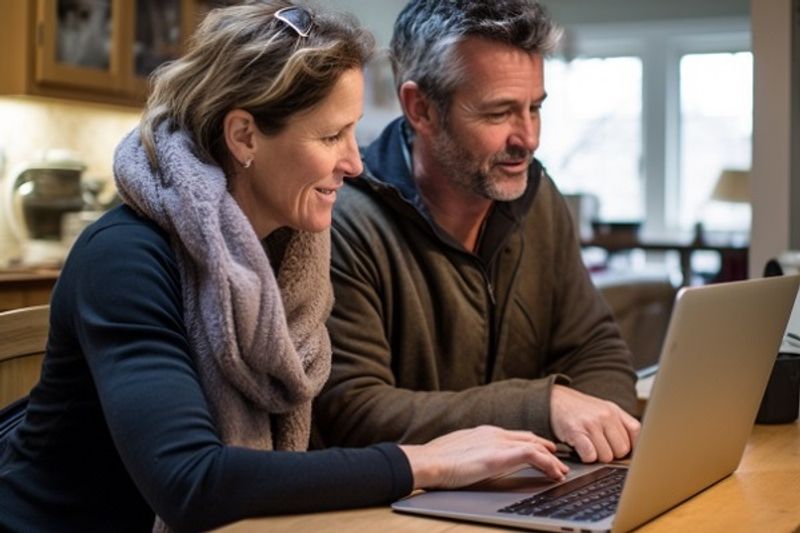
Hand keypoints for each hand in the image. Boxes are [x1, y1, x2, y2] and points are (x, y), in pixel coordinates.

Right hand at [399, 425, 568, 489]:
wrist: (428, 461)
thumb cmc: (436, 460)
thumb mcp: (457, 451)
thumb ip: (471, 452)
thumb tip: (474, 460)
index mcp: (483, 432)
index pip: (514, 435)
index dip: (530, 443)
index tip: (540, 451)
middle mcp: (494, 433)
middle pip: (528, 437)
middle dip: (545, 448)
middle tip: (557, 460)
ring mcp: (498, 442)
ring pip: (535, 445)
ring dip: (551, 459)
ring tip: (560, 470)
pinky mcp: (501, 455)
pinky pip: (533, 456)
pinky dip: (548, 464)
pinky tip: (555, 473)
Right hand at [550, 384, 639, 462]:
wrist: (554, 400)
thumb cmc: (580, 410)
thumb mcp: (602, 409)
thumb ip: (619, 424)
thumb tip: (634, 449)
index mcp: (614, 410)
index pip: (636, 432)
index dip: (632, 446)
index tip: (624, 451)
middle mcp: (605, 415)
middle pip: (622, 450)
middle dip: (612, 453)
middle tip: (600, 447)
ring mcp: (591, 423)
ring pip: (607, 456)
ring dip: (597, 457)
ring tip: (589, 446)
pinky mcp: (576, 432)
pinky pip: (590, 456)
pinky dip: (586, 457)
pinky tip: (581, 449)